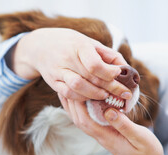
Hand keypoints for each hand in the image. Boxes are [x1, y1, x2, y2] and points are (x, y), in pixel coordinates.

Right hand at [6, 28, 131, 100]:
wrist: (41, 46)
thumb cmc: (72, 44)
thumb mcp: (89, 43)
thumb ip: (108, 55)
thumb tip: (126, 68)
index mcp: (79, 46)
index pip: (95, 64)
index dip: (109, 72)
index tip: (119, 75)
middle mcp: (67, 58)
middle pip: (90, 77)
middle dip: (110, 87)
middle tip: (124, 93)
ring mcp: (58, 71)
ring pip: (78, 87)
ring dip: (96, 94)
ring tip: (107, 96)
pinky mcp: (53, 82)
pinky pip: (68, 94)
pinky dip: (82, 98)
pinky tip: (92, 97)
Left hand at [58, 95, 167, 154]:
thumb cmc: (148, 152)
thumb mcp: (140, 137)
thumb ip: (124, 125)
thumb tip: (109, 111)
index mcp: (107, 137)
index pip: (85, 121)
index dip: (77, 105)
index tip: (74, 88)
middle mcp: (102, 137)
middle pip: (79, 120)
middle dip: (71, 103)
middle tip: (65, 84)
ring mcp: (104, 136)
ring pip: (83, 120)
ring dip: (75, 106)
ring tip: (70, 89)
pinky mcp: (108, 134)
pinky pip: (92, 120)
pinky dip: (85, 109)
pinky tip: (86, 99)